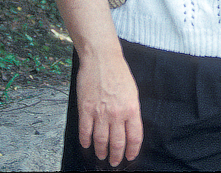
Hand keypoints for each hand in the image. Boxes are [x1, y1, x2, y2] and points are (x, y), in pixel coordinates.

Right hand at [76, 50, 143, 164]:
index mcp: (132, 109)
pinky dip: (86, 141)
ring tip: (101, 156)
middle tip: (114, 162)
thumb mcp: (132, 92)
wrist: (102, 59)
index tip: (130, 156)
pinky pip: (85, 131)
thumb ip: (131, 111)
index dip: (132, 150)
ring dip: (101, 151)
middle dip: (116, 156)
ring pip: (101, 140)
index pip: (134, 137)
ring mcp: (100, 113)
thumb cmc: (119, 72)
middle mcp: (117, 114)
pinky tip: (87, 145)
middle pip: (117, 143)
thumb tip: (129, 128)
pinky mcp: (85, 109)